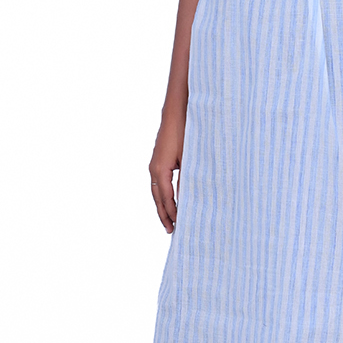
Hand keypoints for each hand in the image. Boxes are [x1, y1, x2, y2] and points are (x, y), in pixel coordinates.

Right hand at [149, 114, 185, 233]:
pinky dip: (163, 195)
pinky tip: (169, 200)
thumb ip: (187, 179)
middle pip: (157, 198)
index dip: (173, 213)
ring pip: (156, 192)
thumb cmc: (184, 132)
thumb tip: (187, 199)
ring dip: (162, 206)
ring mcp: (154, 165)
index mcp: (160, 170)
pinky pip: (158, 183)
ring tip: (169, 220)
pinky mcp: (158, 161)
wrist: (175, 112)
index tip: (180, 225)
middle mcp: (154, 169)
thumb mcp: (188, 158)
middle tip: (171, 230)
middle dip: (164, 214)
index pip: (166, 198)